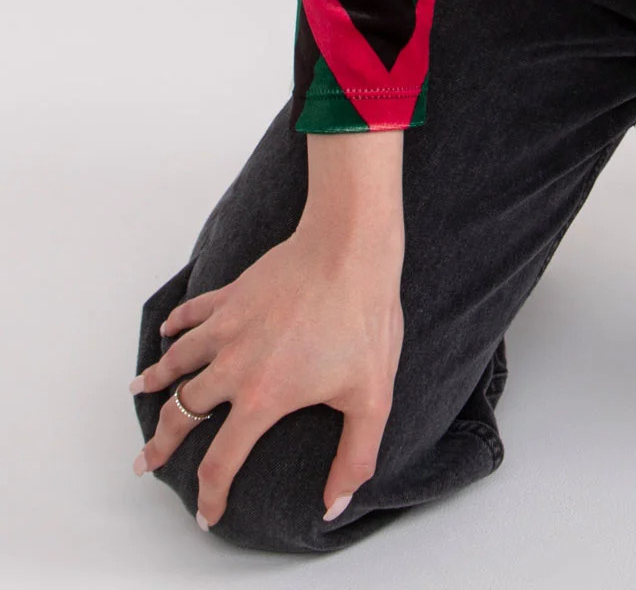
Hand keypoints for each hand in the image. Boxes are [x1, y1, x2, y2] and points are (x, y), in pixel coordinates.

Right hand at [131, 132, 405, 528]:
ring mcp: (230, 325)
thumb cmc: (364, 317)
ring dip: (157, 379)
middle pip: (183, 412)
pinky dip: (177, 323)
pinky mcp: (235, 292)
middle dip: (162, 442)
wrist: (349, 247)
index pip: (222, 460)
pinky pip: (195, 311)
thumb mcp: (371, 396)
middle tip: (145, 460)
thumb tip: (335, 505)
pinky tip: (168, 329)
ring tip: (139, 391)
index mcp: (263, 398)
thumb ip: (355, 456)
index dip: (210, 494)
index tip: (205, 514)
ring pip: (179, 360)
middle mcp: (234, 366)